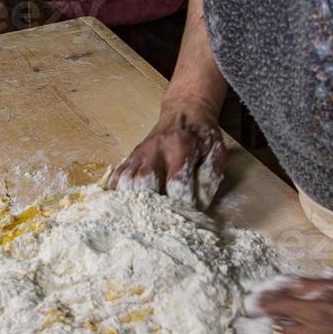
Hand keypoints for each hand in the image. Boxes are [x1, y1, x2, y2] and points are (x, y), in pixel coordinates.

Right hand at [108, 100, 226, 209]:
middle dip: (151, 206)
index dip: (181, 204)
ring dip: (132, 202)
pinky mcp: (131, 156)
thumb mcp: (216, 152)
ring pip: (126, 181)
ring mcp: (140, 153)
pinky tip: (126, 206)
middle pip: (144, 182)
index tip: (187, 217)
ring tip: (141, 217)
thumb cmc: (202, 137)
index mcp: (181, 147)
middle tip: (160, 221)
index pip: (177, 182)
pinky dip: (118, 194)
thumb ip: (210, 176)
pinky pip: (116, 177)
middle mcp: (156, 149)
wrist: (184, 112)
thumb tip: (199, 205)